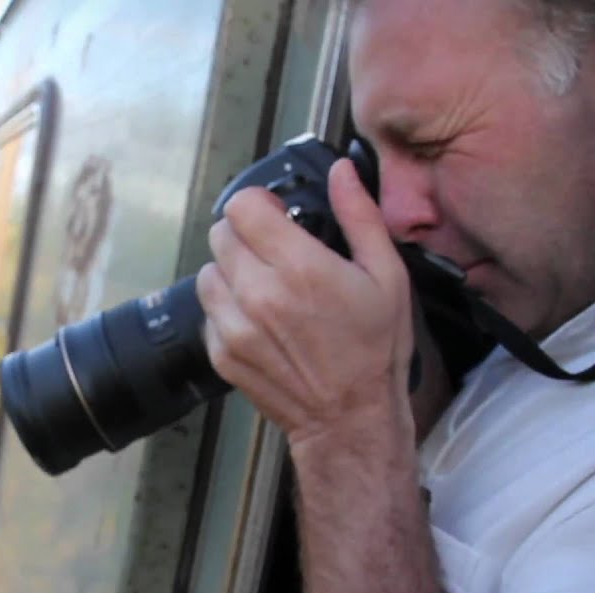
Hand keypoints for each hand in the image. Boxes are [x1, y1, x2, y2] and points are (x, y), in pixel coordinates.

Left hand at [196, 158, 418, 450]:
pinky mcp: (221, 353)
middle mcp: (258, 293)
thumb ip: (359, 216)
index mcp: (298, 267)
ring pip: (208, 272)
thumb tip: (341, 171)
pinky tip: (259, 320)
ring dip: (231, 272)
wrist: (350, 419)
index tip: (276, 216)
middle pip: (220, 234)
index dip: (258, 204)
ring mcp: (235, 326)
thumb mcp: (387, 276)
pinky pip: (208, 311)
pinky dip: (227, 309)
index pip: (241, 207)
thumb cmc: (375, 349)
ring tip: (265, 288)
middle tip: (273, 253)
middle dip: (245, 235)